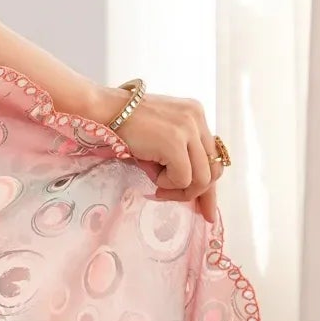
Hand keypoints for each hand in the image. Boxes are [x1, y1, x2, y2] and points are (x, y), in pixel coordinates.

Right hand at [111, 86, 223, 227]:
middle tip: (170, 197)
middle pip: (213, 170)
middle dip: (196, 193)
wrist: (105, 110)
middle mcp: (197, 119)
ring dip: (178, 189)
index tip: (206, 210)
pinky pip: (183, 179)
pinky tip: (151, 174)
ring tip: (158, 185)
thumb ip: (181, 154)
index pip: (213, 157)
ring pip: (202, 178)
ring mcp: (188, 129)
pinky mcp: (174, 142)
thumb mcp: (161, 137)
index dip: (210, 186)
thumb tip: (192, 191)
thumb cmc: (127, 126)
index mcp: (196, 114)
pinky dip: (166, 184)